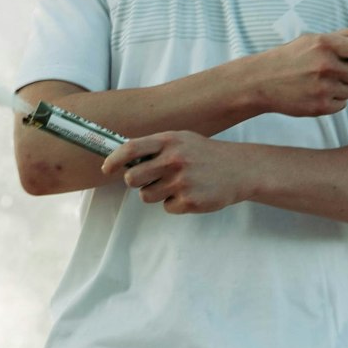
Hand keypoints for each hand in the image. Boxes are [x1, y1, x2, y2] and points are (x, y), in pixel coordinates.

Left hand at [101, 131, 245, 214]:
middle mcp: (174, 159)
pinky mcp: (190, 201)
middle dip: (135, 182)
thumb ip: (155, 147)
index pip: (131, 149)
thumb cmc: (205, 154)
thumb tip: (123, 158)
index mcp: (169, 141)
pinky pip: (167, 207)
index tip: (106, 169)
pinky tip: (190, 193)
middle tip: (148, 180)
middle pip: (133, 179)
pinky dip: (174, 204)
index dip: (114, 160)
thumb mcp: (181, 141)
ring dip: (156, 194)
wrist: (240, 169)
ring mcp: (182, 181)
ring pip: (147, 196)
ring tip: (176, 185)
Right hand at [253, 28, 347, 117]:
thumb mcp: (312, 39)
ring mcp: (324, 88)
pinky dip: (336, 99)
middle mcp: (326, 66)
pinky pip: (343, 104)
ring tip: (328, 82)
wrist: (261, 81)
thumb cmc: (289, 58)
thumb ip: (341, 37)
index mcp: (325, 45)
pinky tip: (319, 93)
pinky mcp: (320, 107)